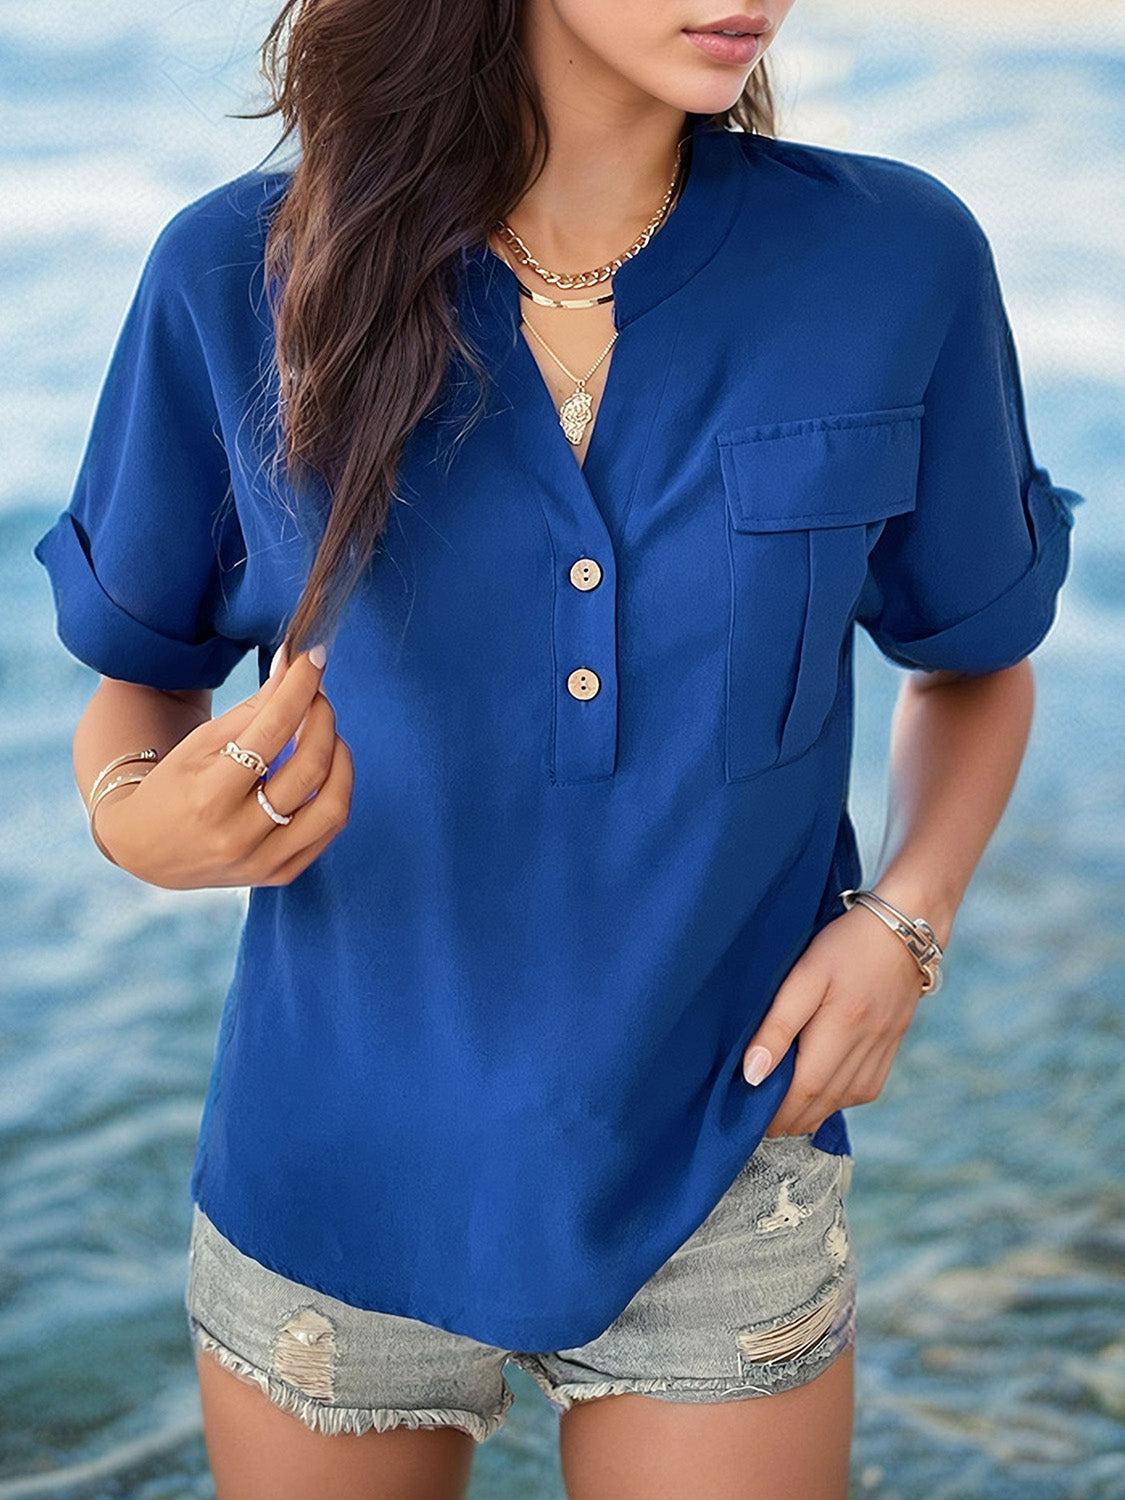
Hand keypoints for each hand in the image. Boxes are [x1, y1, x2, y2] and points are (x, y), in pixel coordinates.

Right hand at [93, 645, 353, 888]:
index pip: (272, 730)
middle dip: (323, 719)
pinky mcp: (278, 876)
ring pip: (331, 805)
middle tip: (318, 697)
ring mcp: (262, 860)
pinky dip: (336, 794)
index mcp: (209, 793)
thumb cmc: (174, 785)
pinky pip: (328, 832)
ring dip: (340, 759)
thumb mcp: (200, 742)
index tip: (312, 660)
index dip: (299, 688)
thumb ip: (253, 709)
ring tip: (328, 735)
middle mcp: (238, 833)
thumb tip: (294, 667)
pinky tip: (326, 772)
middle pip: (309, 767)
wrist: (145, 849)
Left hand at [741, 902, 932, 1135]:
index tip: (750, 1123)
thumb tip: (753, 1073)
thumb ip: (778, 1025)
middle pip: (824, 1101)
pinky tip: (821, 1096)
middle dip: (790, 1120)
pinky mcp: (892, 1045)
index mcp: (842, 1026)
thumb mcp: (804, 975)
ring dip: (814, 1114)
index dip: (777, 1114)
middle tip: (759, 1127)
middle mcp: (866, 1045)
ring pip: (846, 1099)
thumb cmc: (845, 943)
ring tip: (784, 1117)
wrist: (905, 927)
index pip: (805, 1089)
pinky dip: (840, 1100)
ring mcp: (884, 1048)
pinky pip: (866, 1088)